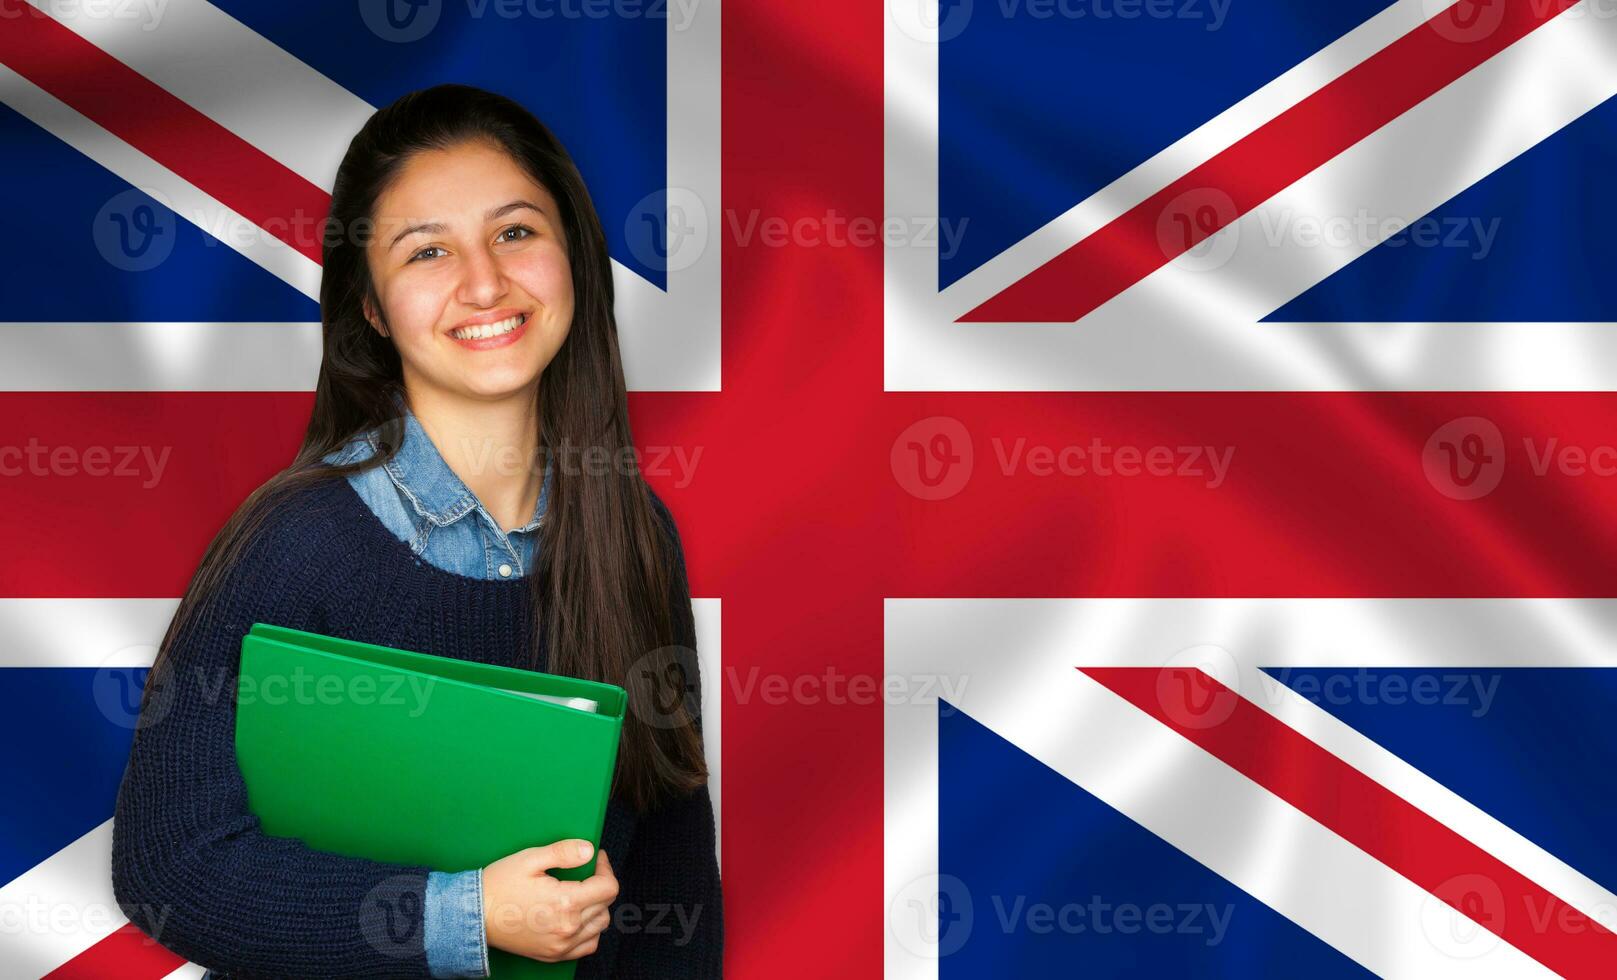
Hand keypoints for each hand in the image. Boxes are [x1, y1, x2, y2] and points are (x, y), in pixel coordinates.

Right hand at [481, 840, 617, 962]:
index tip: (597, 859)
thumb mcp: (529, 859)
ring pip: (600, 925)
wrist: (474, 916)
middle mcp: (567, 928)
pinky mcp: (553, 955)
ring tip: (580, 893)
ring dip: (597, 907)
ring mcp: (561, 945)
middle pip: (606, 905)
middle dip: (600, 884)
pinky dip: (589, 931)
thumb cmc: (499, 885)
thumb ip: (563, 852)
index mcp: (565, 903)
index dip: (606, 868)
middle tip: (585, 871)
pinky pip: (588, 945)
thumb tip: (589, 850)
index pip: (608, 887)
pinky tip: (577, 918)